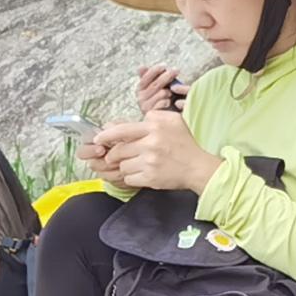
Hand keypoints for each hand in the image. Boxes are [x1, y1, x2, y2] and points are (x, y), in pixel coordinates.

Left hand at [94, 112, 218, 194]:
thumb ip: (153, 116)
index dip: (106, 135)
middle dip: (114, 155)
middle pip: (118, 150)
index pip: (122, 130)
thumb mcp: (173, 120)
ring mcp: (150, 162)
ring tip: (137, 165)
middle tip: (117, 156)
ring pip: (122, 166)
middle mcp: (150, 143)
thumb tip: (136, 119)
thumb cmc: (186, 143)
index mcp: (154, 127)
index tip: (97, 139)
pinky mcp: (151, 178)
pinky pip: (129, 178)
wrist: (198, 167)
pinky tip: (141, 174)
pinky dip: (132, 177)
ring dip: (125, 166)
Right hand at [132, 63, 183, 118]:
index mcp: (140, 88)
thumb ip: (150, 76)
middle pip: (156, 84)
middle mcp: (140, 97)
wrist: (166, 116)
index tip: (164, 66)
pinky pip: (164, 102)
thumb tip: (141, 67)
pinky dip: (169, 101)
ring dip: (169, 91)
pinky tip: (169, 102)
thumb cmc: (163, 98)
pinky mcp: (154, 114)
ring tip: (171, 94)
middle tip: (176, 70)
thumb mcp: (157, 85)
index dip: (155, 70)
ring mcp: (146, 106)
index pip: (146, 77)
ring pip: (162, 93)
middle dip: (167, 76)